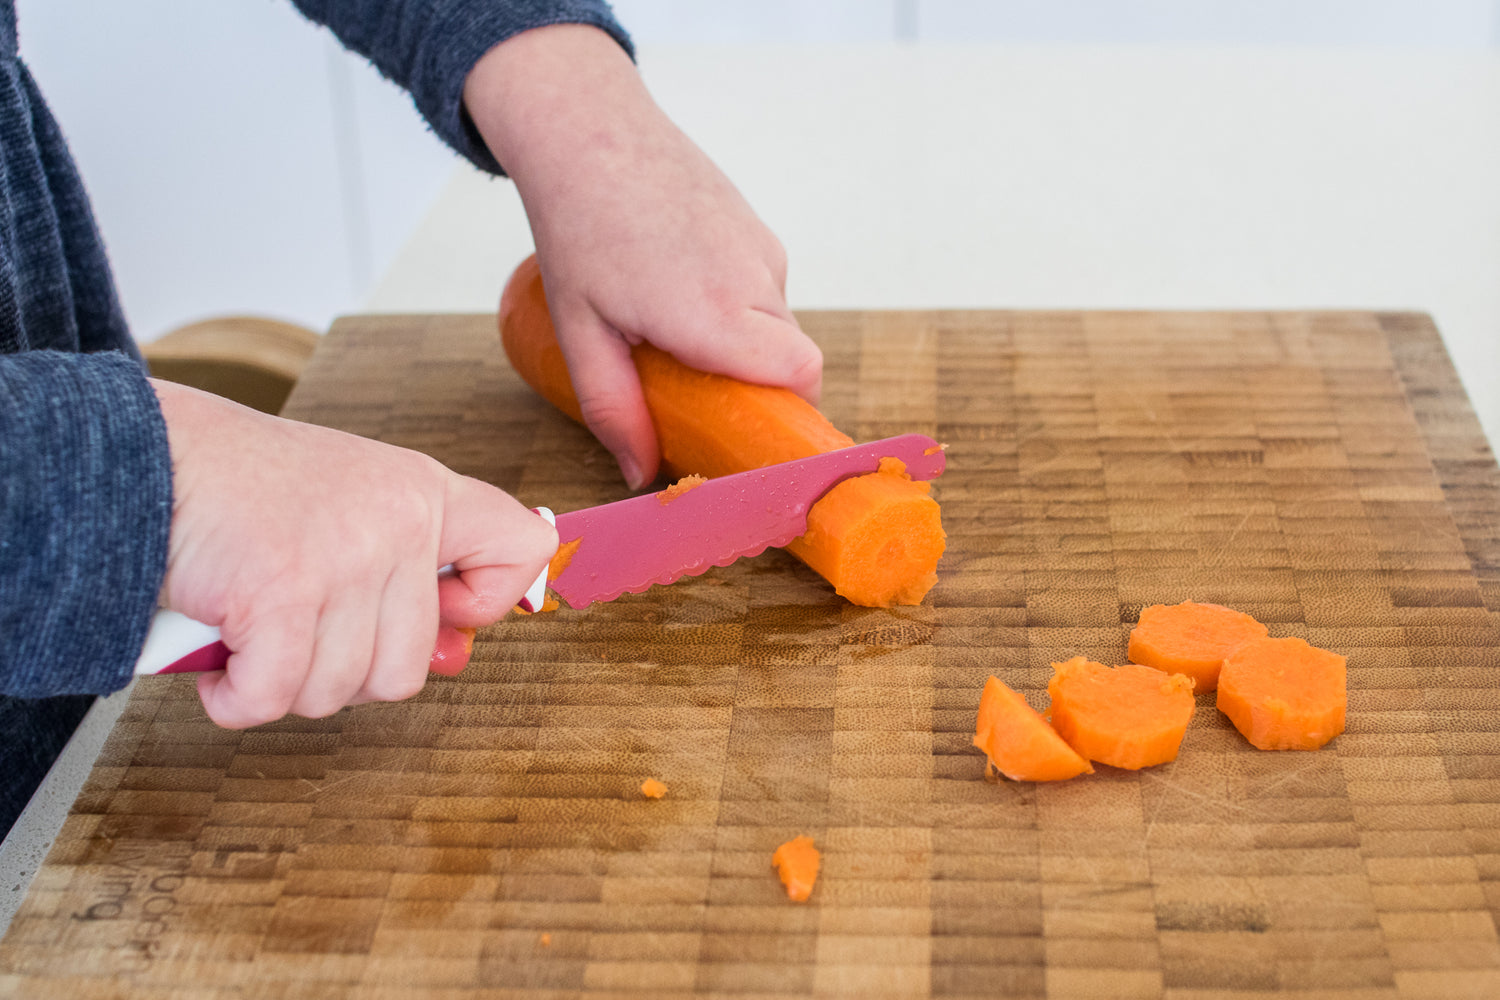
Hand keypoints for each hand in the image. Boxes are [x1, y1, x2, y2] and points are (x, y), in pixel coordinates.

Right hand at [152, 380, 556, 727]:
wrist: (140, 456)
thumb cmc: (238, 490)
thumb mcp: (346, 508)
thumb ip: (405, 576)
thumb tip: (455, 658)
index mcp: (423, 492)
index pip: (522, 547)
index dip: (489, 601)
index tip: (441, 610)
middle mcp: (398, 522)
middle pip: (408, 669)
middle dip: (342, 671)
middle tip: (294, 627)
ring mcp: (345, 559)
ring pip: (339, 691)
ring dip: (282, 681)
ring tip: (250, 628)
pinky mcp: (282, 595)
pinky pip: (274, 698)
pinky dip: (236, 698)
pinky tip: (220, 660)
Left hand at [464, 25, 822, 487]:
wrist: (588, 130)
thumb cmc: (578, 227)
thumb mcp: (581, 333)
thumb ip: (613, 409)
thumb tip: (639, 474)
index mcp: (716, 314)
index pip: (801, 376)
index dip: (791, 410)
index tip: (755, 431)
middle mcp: (753, 279)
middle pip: (792, 358)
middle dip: (757, 384)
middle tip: (700, 392)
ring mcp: (761, 247)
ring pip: (779, 322)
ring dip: (743, 342)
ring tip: (677, 330)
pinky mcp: (756, 226)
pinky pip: (765, 286)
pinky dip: (738, 304)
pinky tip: (682, 287)